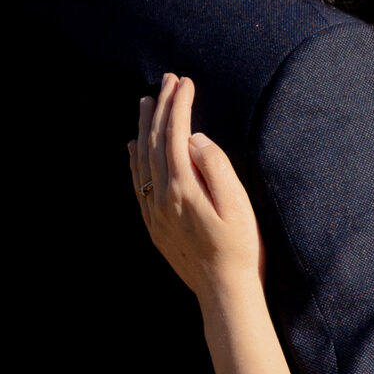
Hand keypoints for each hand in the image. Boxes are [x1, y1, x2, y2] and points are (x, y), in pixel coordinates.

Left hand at [130, 73, 264, 299]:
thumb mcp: (238, 205)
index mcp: (183, 188)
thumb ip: (215, 167)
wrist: (224, 293)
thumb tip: (192, 138)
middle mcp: (162, 197)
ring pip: (141, 159)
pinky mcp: (154, 224)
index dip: (179, 105)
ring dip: (144, 127)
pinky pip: (137, 183)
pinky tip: (133, 145)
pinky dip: (133, 159)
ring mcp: (154, 211)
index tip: (186, 81)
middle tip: (168, 79)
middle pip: (155, 142)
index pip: (176, 134)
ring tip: (146, 101)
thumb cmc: (240, 249)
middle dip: (161, 107)